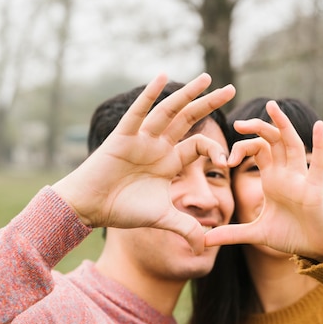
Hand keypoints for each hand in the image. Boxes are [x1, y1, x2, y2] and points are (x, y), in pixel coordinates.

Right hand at [52, 73, 235, 253]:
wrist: (91, 207)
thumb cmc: (123, 211)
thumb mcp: (163, 218)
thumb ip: (186, 228)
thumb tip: (205, 246)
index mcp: (170, 161)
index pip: (199, 145)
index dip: (215, 150)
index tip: (226, 162)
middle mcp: (159, 146)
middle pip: (189, 119)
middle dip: (209, 103)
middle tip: (231, 88)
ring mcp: (142, 139)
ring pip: (168, 111)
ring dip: (187, 94)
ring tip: (206, 78)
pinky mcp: (123, 136)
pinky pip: (139, 112)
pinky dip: (150, 95)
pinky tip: (163, 77)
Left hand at [205, 101, 322, 260]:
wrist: (316, 248)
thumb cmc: (291, 235)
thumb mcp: (256, 234)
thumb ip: (231, 234)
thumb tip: (204, 241)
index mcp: (273, 178)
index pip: (258, 149)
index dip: (242, 147)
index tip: (226, 161)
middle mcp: (287, 173)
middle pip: (273, 140)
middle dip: (258, 127)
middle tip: (238, 123)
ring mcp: (301, 179)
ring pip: (293, 144)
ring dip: (283, 125)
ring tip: (272, 106)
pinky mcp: (315, 190)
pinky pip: (318, 164)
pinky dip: (319, 145)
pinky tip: (319, 126)